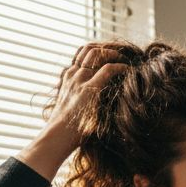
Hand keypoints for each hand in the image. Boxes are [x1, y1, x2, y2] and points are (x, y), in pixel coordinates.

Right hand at [17, 43, 128, 180]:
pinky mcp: (89, 90)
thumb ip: (82, 99)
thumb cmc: (67, 129)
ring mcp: (79, 81)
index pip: (81, 54)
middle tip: (123, 54)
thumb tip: (96, 104)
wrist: (56, 138)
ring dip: (114, 53)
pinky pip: (108, 70)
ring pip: (96, 54)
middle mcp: (72, 75)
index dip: (98, 51)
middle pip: (88, 48)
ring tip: (126, 59)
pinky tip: (129, 70)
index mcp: (68, 78)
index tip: (113, 55)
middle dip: (107, 48)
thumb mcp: (73, 108)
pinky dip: (121, 66)